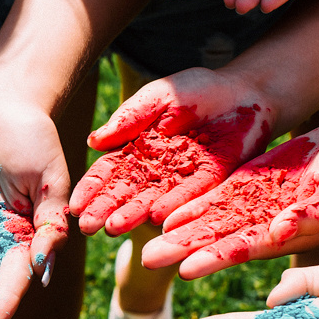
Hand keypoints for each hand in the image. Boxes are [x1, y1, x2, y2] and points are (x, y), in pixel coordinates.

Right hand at [69, 72, 272, 235]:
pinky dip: (174, 205)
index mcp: (138, 149)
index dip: (92, 189)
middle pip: (127, 192)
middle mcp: (157, 170)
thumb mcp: (157, 98)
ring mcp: (183, 179)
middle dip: (106, 209)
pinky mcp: (212, 181)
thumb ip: (129, 118)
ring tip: (112, 228)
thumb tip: (94, 142)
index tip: (74, 205)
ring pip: (153, 199)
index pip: (110, 172)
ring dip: (133, 215)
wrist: (243, 91)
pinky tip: (156, 218)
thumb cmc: (195, 90)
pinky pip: (191, 194)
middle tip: (87, 226)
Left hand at [142, 126, 318, 279]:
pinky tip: (166, 215)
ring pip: (212, 221)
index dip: (216, 258)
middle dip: (185, 250)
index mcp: (290, 235)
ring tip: (147, 243)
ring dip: (181, 232)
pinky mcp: (250, 184)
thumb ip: (314, 215)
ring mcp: (256, 206)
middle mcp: (267, 226)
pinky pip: (216, 198)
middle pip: (219, 240)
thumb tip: (280, 232)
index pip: (246, 249)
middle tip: (149, 260)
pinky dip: (193, 206)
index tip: (186, 269)